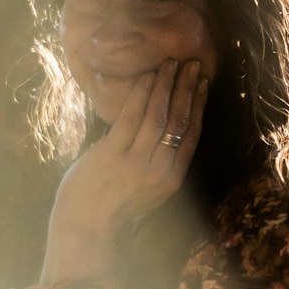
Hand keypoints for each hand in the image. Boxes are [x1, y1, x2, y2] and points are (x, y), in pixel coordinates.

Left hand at [42, 58, 207, 282]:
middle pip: (179, 121)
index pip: (191, 135)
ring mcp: (136, 161)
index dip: (198, 106)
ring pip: (157, 115)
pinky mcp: (113, 154)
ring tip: (172, 64)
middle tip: (193, 64)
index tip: (203, 83)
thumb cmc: (114, 205)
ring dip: (166, 85)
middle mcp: (159, 169)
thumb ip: (159, 161)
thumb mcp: (149, 188)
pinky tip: (148, 77)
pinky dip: (141, 94)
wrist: (86, 224)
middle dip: (187, 89)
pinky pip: (131, 117)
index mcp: (172, 178)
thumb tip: (163, 126)